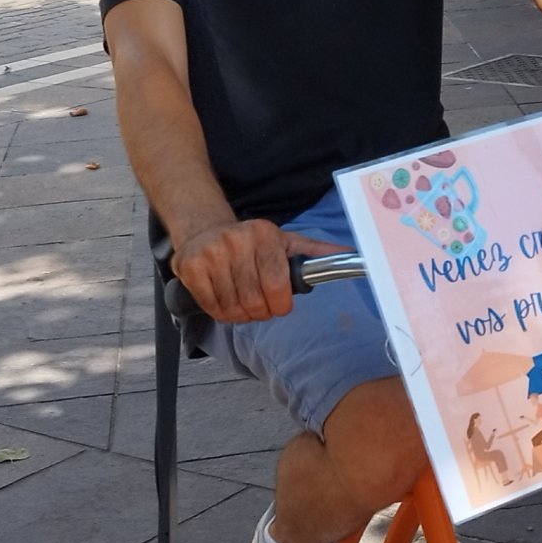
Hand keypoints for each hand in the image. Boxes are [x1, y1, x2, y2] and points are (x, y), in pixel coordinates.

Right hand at [171, 219, 348, 324]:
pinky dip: (221, 312)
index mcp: (265, 235)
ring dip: (240, 314)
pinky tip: (224, 298)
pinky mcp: (189, 267)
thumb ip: (317, 255)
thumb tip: (353, 256)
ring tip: (241, 299)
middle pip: (255, 303)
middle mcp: (235, 240)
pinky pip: (211, 307)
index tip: (278, 304)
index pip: (278, 288)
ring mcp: (210, 253)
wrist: (204, 228)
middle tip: (258, 304)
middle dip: (260, 312)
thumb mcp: (287, 242)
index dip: (280, 305)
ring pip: (233, 308)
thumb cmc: (252, 243)